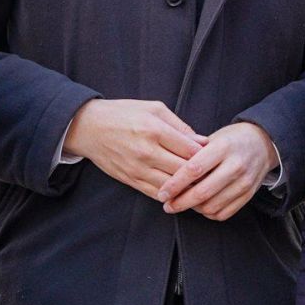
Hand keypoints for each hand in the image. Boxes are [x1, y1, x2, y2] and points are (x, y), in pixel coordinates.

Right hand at [64, 98, 204, 201]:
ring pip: (171, 186)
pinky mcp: (130, 180)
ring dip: (188, 189)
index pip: (190, 150)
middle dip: (201, 174)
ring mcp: (137, 169)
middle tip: (215, 175)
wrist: (88, 127)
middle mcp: (147, 152)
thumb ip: (180, 125)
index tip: (216, 156)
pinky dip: (171, 196)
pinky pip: (156, 194)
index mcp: (155, 130)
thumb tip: (203, 141)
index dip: (207, 155)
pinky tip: (182, 194)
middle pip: (184, 171)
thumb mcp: (154, 108)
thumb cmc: (123, 113)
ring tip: (202, 187)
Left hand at [157, 121, 278, 220]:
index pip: (194, 169)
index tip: (162, 193)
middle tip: (167, 205)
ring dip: (193, 209)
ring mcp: (244, 182)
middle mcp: (236, 165)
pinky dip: (208, 213)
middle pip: (202, 192)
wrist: (263, 143)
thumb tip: (166, 170)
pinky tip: (201, 206)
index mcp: (224, 147)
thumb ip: (192, 152)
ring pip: (212, 206)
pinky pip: (223, 213)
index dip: (175, 184)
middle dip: (180, 202)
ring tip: (183, 204)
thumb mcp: (213, 137)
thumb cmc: (231, 140)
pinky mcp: (249, 195)